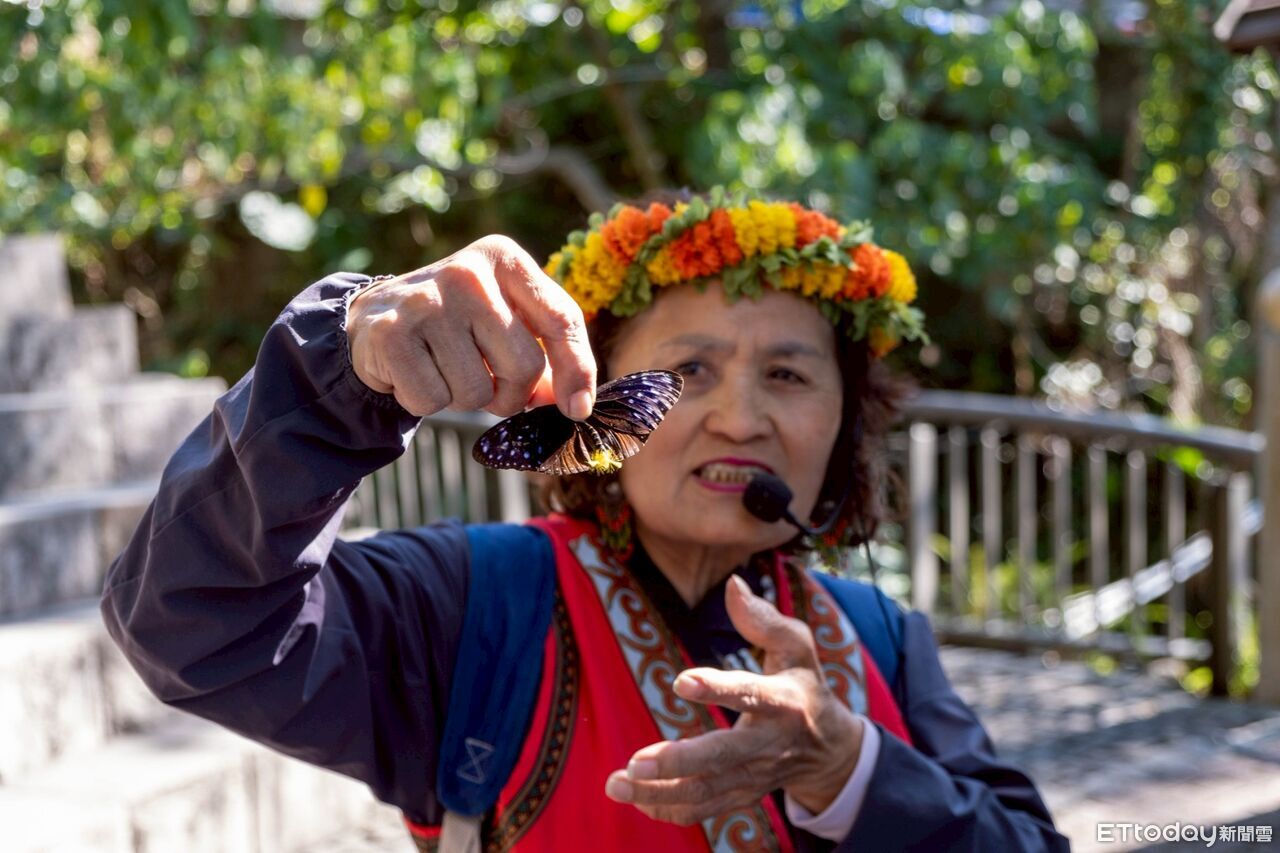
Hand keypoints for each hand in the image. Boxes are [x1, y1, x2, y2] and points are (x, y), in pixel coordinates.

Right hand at [346, 235, 596, 418]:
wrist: (374, 317)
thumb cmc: (457, 325)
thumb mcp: (503, 319)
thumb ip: (544, 353)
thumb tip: (574, 404)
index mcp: (505, 259)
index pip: (561, 319)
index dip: (577, 370)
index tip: (577, 409)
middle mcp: (468, 272)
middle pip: (525, 367)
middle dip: (511, 395)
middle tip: (487, 384)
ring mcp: (426, 301)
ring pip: (477, 392)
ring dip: (463, 399)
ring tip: (442, 368)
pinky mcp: (391, 334)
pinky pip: (433, 400)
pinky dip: (426, 401)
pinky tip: (415, 371)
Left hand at [604, 575, 863, 825]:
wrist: (829, 749)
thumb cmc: (803, 684)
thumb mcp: (797, 645)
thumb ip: (763, 619)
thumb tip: (732, 583)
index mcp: (783, 700)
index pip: (750, 694)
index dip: (718, 689)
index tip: (680, 681)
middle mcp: (768, 744)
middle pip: (723, 757)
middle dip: (678, 763)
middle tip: (634, 763)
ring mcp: (754, 776)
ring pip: (706, 791)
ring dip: (659, 793)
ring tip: (616, 785)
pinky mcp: (741, 795)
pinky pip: (704, 809)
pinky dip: (669, 809)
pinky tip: (636, 799)